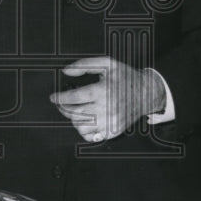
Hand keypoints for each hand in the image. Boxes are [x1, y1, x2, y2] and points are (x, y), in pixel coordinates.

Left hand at [49, 57, 165, 142]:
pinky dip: (83, 131)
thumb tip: (66, 71)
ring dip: (73, 119)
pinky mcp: (113, 131)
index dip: (60, 98)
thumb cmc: (126, 77)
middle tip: (61, 104)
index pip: (74, 98)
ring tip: (74, 111)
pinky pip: (91, 137)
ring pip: (81, 127)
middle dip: (63, 108)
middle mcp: (106, 108)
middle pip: (75, 113)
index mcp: (103, 91)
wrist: (146, 93)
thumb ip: (84, 65)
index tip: (54, 97)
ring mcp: (110, 122)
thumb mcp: (107, 63)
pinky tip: (84, 121)